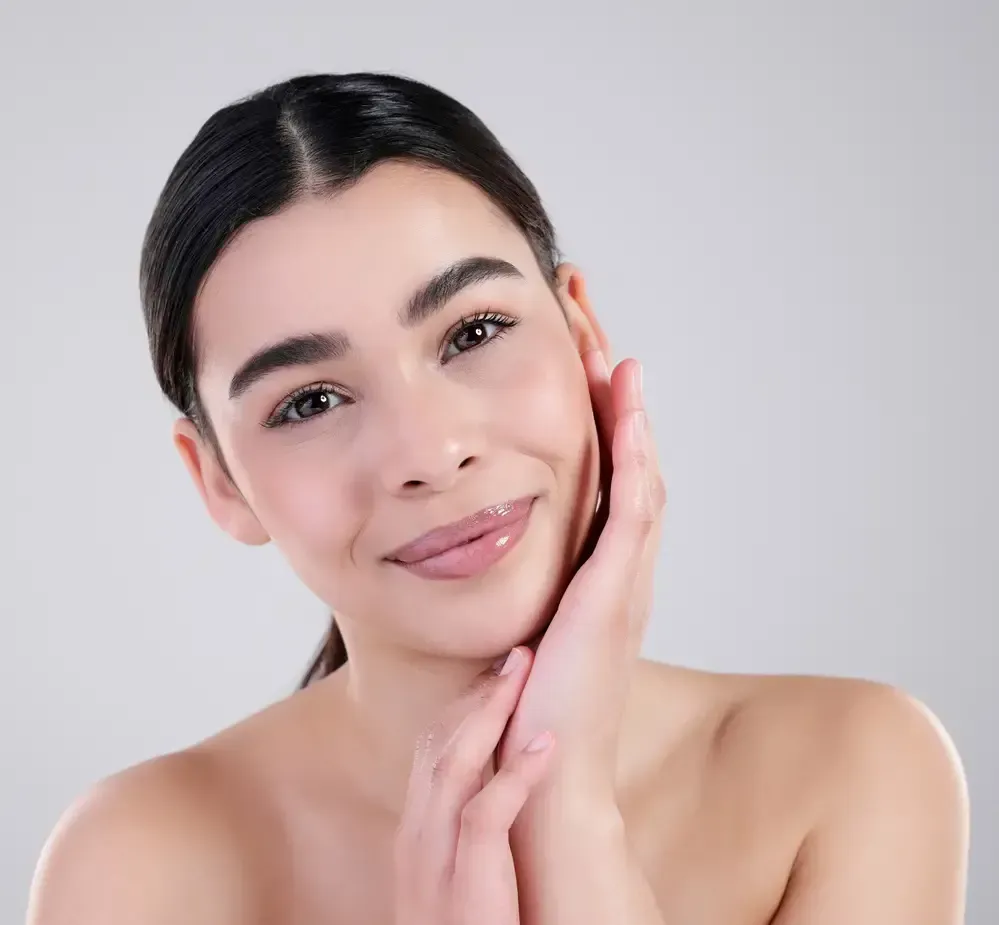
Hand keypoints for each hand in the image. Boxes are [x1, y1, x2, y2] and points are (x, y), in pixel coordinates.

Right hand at [393, 647, 554, 924]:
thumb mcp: (459, 874)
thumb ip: (469, 831)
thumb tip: (501, 784)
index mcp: (417, 832)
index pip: (434, 749)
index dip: (467, 704)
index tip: (501, 672)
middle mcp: (417, 838)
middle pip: (439, 744)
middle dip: (479, 694)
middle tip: (518, 654)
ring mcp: (433, 862)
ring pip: (453, 764)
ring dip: (492, 712)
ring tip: (525, 672)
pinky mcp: (463, 887)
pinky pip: (485, 815)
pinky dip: (516, 775)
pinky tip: (544, 745)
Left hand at [498, 353, 665, 800]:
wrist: (544, 778)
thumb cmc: (526, 711)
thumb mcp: (521, 628)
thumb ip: (513, 586)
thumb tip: (471, 555)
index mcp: (599, 570)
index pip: (604, 473)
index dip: (595, 414)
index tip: (572, 354)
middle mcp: (623, 567)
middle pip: (628, 458)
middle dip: (609, 391)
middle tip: (590, 322)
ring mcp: (626, 580)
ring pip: (639, 472)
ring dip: (626, 409)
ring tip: (610, 347)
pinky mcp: (616, 595)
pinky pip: (633, 510)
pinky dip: (634, 456)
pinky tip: (626, 407)